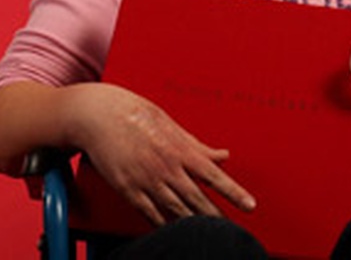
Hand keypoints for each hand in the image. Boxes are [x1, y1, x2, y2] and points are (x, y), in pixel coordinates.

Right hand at [66, 83, 255, 225]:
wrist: (100, 116)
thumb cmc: (136, 115)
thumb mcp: (171, 125)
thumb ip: (198, 145)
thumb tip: (224, 155)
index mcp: (179, 149)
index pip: (214, 175)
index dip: (233, 191)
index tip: (250, 205)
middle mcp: (166, 168)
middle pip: (198, 200)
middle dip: (217, 217)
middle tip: (232, 231)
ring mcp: (147, 181)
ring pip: (177, 211)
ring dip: (194, 224)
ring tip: (209, 236)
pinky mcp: (129, 191)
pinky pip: (151, 215)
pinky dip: (164, 225)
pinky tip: (175, 232)